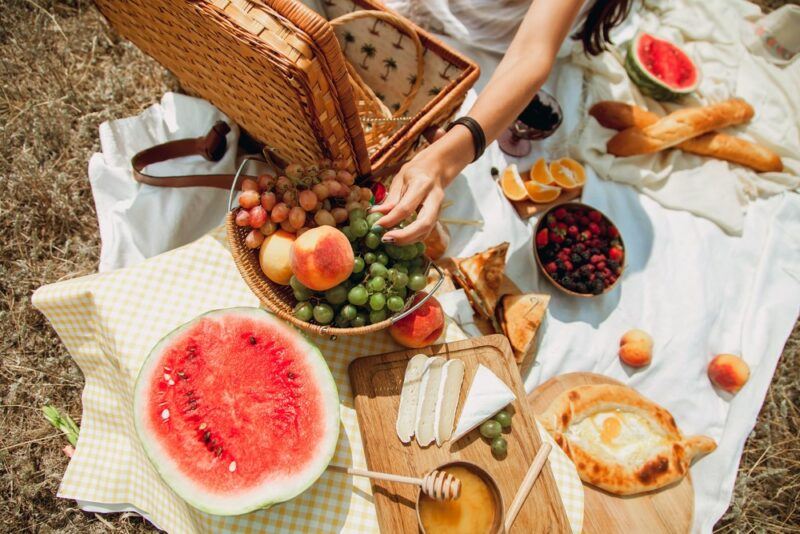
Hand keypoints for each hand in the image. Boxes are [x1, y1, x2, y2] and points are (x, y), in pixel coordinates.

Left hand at [371, 126, 472, 243]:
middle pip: (424, 224)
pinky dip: (411, 238)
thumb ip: (391, 198)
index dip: (390, 219)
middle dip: (405, 236)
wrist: (436, 169)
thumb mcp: (400, 179)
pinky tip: (399, 238)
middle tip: (386, 240)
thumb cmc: (415, 172)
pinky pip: (425, 232)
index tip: (376, 226)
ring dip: (407, 240)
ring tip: (389, 241)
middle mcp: (434, 199)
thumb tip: (376, 215)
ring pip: (426, 231)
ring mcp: (438, 210)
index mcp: (422, 185)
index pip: (406, 207)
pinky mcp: (437, 218)